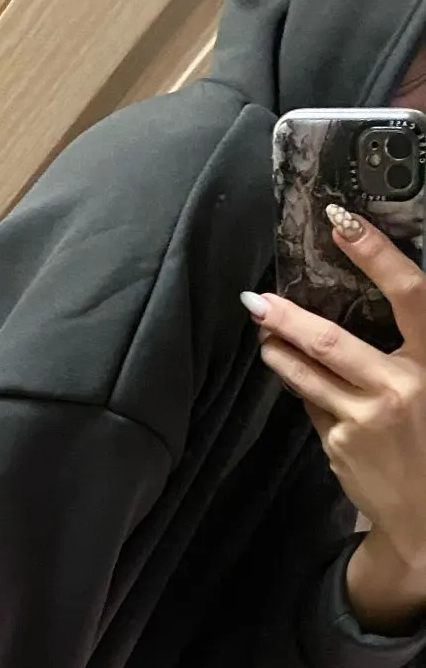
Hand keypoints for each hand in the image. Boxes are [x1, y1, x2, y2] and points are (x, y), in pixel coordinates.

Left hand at [245, 208, 425, 629]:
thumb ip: (410, 353)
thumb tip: (371, 312)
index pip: (410, 294)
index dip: (376, 254)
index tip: (344, 222)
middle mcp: (402, 387)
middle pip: (333, 342)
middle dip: (290, 317)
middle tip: (258, 299)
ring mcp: (364, 420)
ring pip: (310, 375)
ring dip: (279, 351)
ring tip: (262, 331)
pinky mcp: (339, 446)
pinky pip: (317, 407)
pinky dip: (307, 391)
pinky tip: (301, 380)